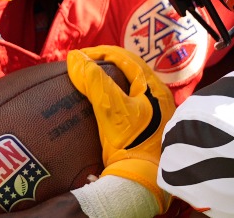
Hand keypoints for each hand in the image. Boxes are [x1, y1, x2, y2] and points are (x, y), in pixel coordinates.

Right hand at [67, 46, 174, 212]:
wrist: (144, 180)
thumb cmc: (132, 144)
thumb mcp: (111, 110)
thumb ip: (95, 82)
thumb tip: (75, 58)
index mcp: (153, 87)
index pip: (125, 58)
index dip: (101, 52)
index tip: (79, 57)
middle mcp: (158, 95)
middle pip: (130, 69)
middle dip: (106, 63)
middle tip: (84, 66)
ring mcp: (156, 111)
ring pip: (131, 85)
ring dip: (111, 79)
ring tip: (91, 81)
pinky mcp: (150, 126)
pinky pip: (131, 100)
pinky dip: (115, 95)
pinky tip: (104, 104)